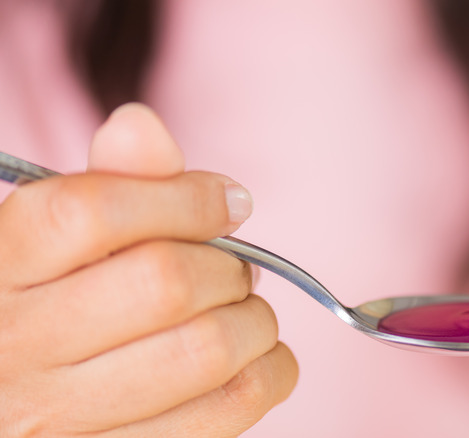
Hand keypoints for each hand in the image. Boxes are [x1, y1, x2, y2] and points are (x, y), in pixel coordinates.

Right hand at [0, 104, 297, 435]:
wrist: (26, 391)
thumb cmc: (64, 298)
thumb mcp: (68, 234)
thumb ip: (112, 180)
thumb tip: (141, 123)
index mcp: (4, 265)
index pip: (93, 212)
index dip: (186, 198)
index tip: (230, 201)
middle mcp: (17, 345)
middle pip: (165, 283)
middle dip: (228, 264)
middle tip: (233, 267)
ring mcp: (62, 416)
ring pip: (206, 350)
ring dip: (255, 319)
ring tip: (242, 311)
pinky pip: (230, 409)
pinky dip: (272, 371)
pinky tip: (258, 355)